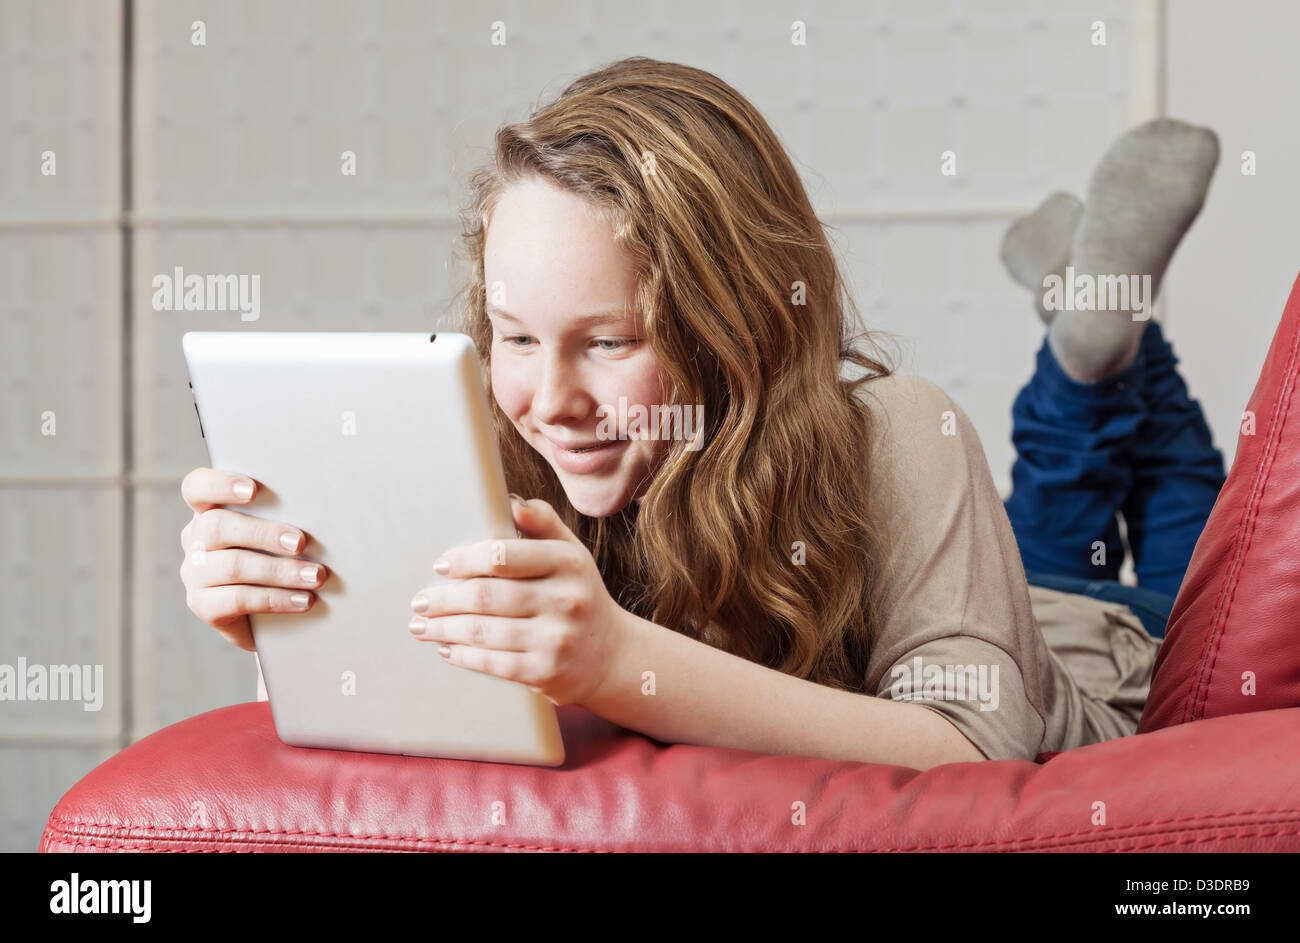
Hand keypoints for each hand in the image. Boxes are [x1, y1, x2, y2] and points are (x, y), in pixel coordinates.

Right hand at [178, 467, 327, 651]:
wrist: (270, 614)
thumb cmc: (282, 558)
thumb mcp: (280, 533)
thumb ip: (287, 515)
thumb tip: (321, 506)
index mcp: (209, 510)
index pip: (197, 487)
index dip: (219, 484)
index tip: (254, 489)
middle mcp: (195, 539)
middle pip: (217, 527)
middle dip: (263, 533)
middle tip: (301, 542)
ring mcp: (195, 573)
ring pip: (232, 566)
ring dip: (280, 571)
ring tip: (315, 576)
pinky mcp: (202, 605)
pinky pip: (237, 600)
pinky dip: (276, 599)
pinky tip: (303, 600)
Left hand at [407, 496, 627, 706]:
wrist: (610, 654)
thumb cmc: (578, 594)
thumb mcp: (571, 553)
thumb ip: (542, 523)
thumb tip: (510, 501)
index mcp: (568, 562)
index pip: (504, 555)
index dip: (465, 560)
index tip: (441, 566)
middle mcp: (566, 600)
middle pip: (487, 596)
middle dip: (444, 600)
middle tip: (419, 602)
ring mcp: (557, 639)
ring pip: (484, 632)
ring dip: (444, 629)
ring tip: (421, 626)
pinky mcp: (546, 673)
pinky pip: (493, 663)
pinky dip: (463, 656)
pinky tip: (447, 649)